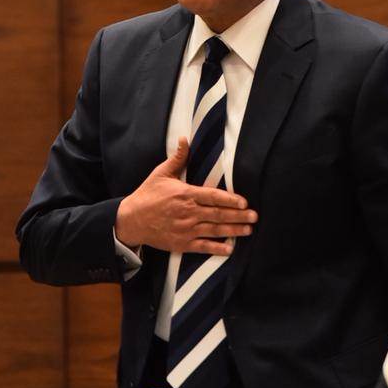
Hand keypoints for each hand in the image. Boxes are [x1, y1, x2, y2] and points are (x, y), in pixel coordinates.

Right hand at [115, 138, 257, 255]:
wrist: (131, 220)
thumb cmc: (147, 195)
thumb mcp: (161, 173)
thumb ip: (177, 158)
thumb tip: (184, 139)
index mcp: (185, 194)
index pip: (213, 196)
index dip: (230, 200)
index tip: (244, 202)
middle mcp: (188, 213)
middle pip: (218, 214)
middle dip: (239, 216)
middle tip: (255, 217)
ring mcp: (185, 230)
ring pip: (214, 230)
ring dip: (233, 231)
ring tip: (249, 230)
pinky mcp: (181, 243)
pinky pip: (203, 246)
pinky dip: (217, 248)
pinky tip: (230, 249)